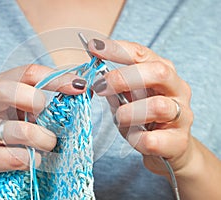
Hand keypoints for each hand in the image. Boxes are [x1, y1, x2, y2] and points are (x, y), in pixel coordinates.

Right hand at [0, 64, 86, 184]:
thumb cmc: (19, 134)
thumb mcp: (32, 113)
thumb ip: (52, 100)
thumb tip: (83, 88)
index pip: (26, 73)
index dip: (56, 78)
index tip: (79, 87)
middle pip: (4, 91)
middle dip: (35, 101)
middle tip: (47, 115)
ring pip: (16, 130)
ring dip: (43, 139)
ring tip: (48, 144)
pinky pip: (13, 157)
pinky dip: (31, 159)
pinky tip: (33, 159)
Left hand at [89, 39, 194, 176]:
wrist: (169, 147)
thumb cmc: (144, 118)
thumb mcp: (127, 98)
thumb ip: (114, 87)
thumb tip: (93, 76)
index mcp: (162, 73)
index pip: (142, 54)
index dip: (117, 49)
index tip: (94, 47)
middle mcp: (177, 89)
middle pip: (158, 72)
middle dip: (124, 78)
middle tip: (100, 87)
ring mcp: (182, 115)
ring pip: (158, 106)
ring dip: (130, 113)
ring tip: (120, 119)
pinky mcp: (179, 141)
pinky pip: (153, 139)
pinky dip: (136, 139)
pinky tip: (133, 138)